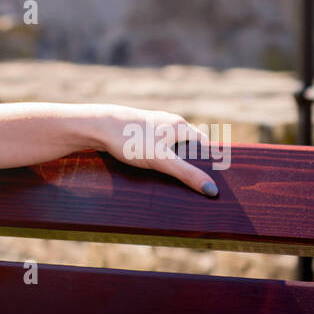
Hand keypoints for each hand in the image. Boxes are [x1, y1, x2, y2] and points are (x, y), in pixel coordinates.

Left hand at [89, 104, 218, 197]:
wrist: (98, 126)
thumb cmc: (131, 140)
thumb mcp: (162, 160)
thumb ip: (187, 174)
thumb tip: (212, 190)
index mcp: (180, 126)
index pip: (206, 146)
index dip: (211, 164)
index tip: (215, 184)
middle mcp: (170, 123)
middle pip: (190, 148)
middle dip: (194, 166)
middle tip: (197, 188)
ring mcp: (155, 127)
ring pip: (174, 148)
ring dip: (177, 164)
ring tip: (179, 183)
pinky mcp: (142, 134)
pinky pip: (160, 149)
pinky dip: (163, 160)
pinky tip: (158, 173)